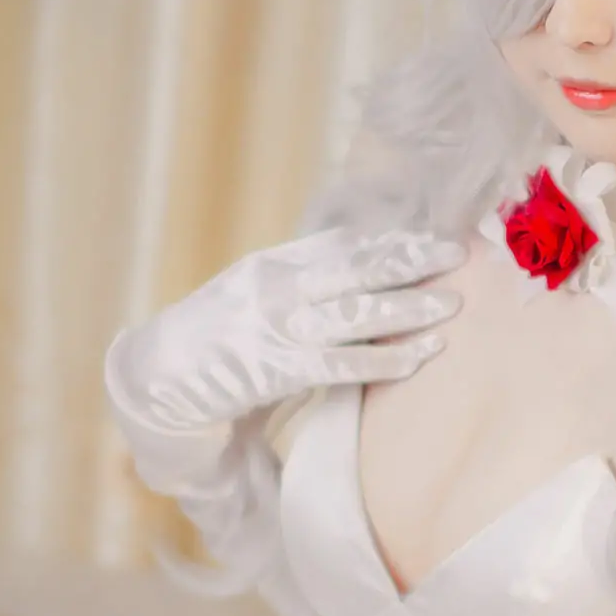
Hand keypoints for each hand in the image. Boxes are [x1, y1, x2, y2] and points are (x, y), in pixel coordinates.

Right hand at [105, 224, 467, 444]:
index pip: (343, 243)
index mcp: (273, 265)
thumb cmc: (220, 348)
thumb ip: (305, 288)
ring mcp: (272, 326)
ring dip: (407, 307)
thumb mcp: (259, 303)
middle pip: (354, 266)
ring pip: (354, 311)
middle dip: (409, 259)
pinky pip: (339, 362)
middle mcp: (274, 287)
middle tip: (458, 253)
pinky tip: (419, 355)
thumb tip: (366, 278)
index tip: (436, 232)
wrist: (157, 383)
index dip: (392, 238)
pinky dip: (382, 358)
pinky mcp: (271, 368)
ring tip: (451, 303)